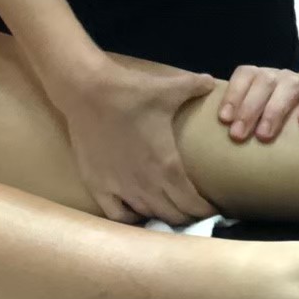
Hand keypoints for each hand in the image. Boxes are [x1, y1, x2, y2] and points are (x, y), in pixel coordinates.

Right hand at [54, 59, 216, 224]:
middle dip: (188, 215)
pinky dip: (130, 217)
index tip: (212, 207)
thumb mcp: (167, 88)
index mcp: (167, 167)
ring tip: (168, 207)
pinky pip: (117, 215)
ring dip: (161, 216)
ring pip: (148, 216)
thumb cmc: (130, 92)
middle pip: (173, 217)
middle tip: (192, 207)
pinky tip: (136, 210)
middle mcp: (145, 185)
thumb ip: (194, 86)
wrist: (87, 90)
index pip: (193, 206)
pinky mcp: (97, 185)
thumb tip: (211, 81)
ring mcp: (119, 188)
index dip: (206, 210)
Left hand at [219, 66, 298, 143]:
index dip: (232, 94)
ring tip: (264, 135)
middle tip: (238, 135)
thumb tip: (217, 143)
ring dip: (273, 110)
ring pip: (287, 87)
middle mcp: (279, 75)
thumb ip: (243, 116)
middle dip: (248, 109)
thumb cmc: (281, 109)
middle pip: (262, 83)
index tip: (223, 120)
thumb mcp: (262, 108)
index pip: (243, 75)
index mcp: (260, 76)